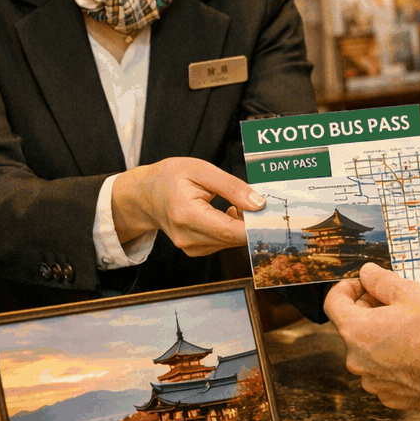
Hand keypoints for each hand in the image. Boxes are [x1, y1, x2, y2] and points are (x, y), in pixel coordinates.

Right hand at [112, 157, 264, 255]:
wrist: (147, 194)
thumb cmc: (172, 177)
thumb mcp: (202, 170)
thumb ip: (232, 187)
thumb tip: (258, 203)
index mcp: (186, 214)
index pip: (229, 230)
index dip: (254, 226)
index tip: (273, 216)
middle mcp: (186, 237)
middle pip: (232, 238)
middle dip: (251, 222)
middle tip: (258, 201)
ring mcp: (189, 247)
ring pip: (229, 242)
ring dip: (240, 225)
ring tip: (234, 203)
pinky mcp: (194, 250)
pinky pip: (222, 243)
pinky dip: (230, 230)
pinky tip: (226, 214)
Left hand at [325, 263, 419, 411]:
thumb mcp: (410, 292)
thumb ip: (381, 280)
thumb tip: (366, 273)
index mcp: (356, 332)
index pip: (333, 302)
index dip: (348, 287)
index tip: (365, 284)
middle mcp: (357, 360)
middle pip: (352, 325)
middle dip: (370, 309)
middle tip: (396, 302)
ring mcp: (372, 380)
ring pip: (368, 349)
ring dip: (382, 334)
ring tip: (410, 327)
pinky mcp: (389, 395)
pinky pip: (382, 369)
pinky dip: (393, 357)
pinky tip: (415, 350)